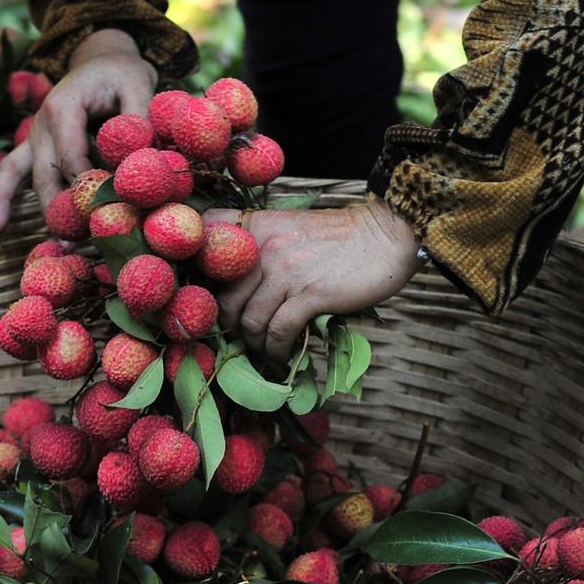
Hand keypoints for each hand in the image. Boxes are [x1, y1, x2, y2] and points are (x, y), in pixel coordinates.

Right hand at [0, 29, 156, 233]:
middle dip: (64, 211)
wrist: (102, 59)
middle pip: (48, 176)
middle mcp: (40, 123)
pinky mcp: (33, 148)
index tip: (110, 215)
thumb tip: (144, 159)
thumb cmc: (121, 74)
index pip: (72, 158)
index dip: (89, 189)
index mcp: (62, 107)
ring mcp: (33, 136)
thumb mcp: (137, 86)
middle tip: (84, 243)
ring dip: (43, 214)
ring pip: (28, 180)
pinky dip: (0, 199)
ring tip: (59, 246)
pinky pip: (9, 173)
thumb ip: (139, 121)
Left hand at [207, 201, 423, 359]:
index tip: (207, 300)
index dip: (198, 275)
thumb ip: (259, 249)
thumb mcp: (289, 227)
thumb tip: (237, 289)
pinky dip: (277, 351)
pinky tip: (283, 356)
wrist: (385, 235)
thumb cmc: (338, 237)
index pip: (206, 241)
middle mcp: (263, 248)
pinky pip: (278, 332)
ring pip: (249, 321)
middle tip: (243, 339)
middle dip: (230, 328)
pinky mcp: (309, 295)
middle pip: (224, 300)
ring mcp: (285, 272)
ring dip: (256, 344)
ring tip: (267, 351)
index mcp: (255, 227)